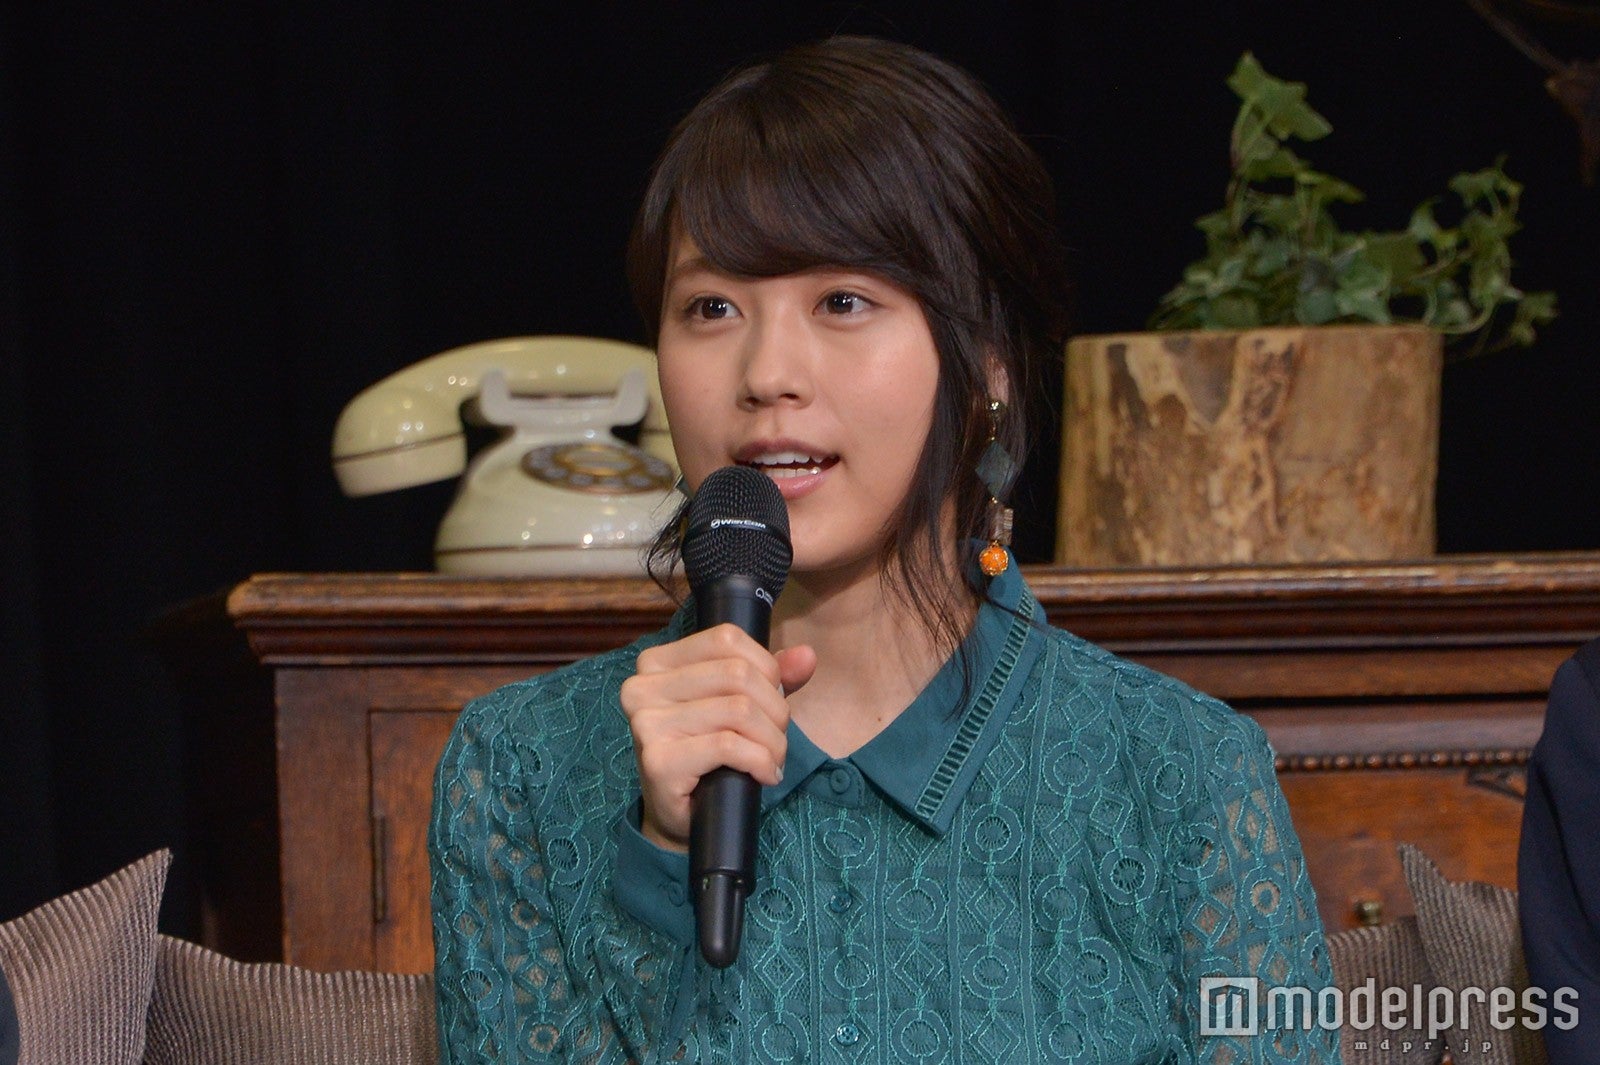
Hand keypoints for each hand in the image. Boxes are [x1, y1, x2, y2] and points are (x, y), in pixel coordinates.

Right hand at [620, 624, 816, 852]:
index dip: (766, 667)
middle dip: (774, 709)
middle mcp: (642, 687)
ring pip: (738, 710)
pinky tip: (764, 776)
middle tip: (776, 739)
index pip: (727, 639)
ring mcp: (646, 724)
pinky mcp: (658, 760)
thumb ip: (773, 676)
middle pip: (737, 674)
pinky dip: (760, 761)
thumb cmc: (708, 754)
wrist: (679, 815)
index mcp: (657, 663)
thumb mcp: (739, 704)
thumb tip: (807, 656)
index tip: (771, 700)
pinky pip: (729, 746)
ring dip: (772, 741)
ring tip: (771, 760)